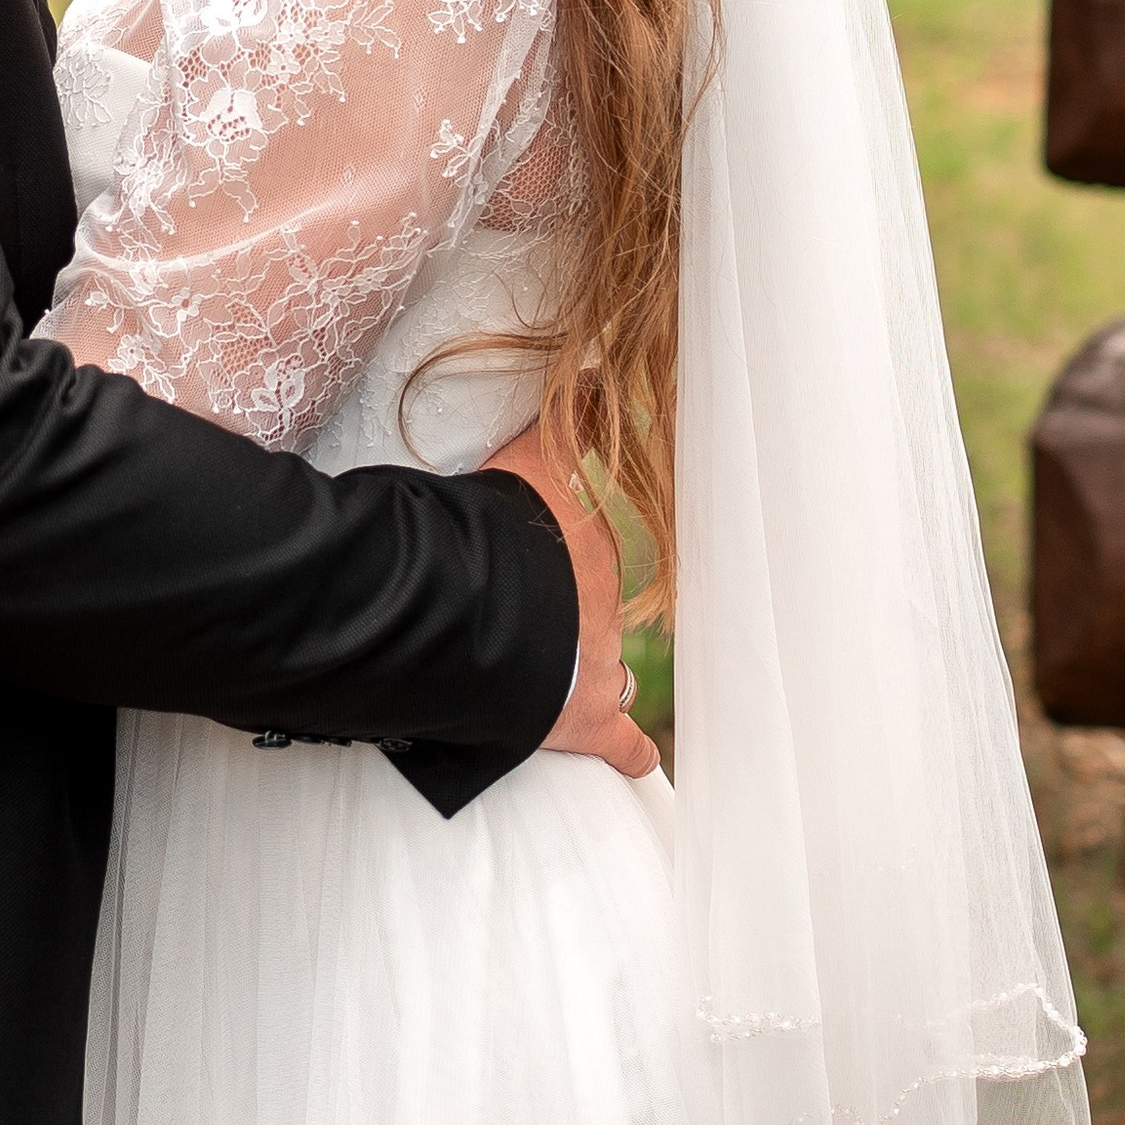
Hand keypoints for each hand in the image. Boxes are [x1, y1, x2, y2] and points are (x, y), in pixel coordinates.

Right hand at [482, 422, 659, 777]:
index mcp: (587, 556)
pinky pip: (619, 741)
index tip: (561, 569)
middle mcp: (604, 612)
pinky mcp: (582, 722)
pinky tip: (643, 761)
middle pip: (601, 618)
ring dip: (600, 678)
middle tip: (561, 626)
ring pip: (613, 674)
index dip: (569, 566)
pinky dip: (630, 752)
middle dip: (583, 623)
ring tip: (587, 684)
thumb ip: (562, 420)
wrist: (481, 603)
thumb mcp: (529, 463)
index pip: (589, 561)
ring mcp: (598, 669)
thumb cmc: (497, 530)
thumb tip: (596, 363)